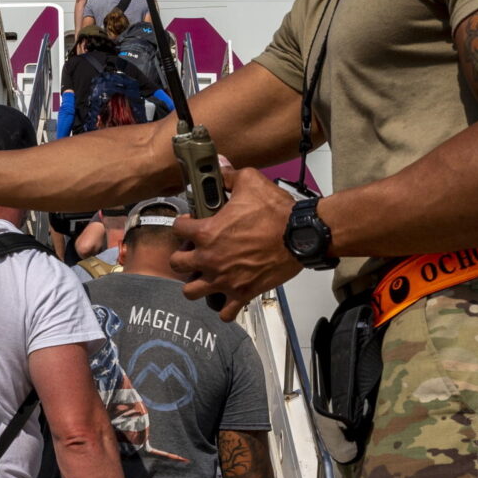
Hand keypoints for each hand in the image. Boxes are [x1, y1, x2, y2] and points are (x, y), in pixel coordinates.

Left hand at [170, 168, 302, 320]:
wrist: (301, 235)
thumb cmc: (276, 211)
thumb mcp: (250, 181)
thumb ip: (229, 175)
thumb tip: (219, 165)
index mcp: (207, 232)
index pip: (177, 228)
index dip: (182, 224)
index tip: (191, 224)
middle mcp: (210, 258)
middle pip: (176, 264)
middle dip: (182, 257)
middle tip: (194, 252)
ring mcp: (224, 279)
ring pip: (191, 291)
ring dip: (195, 284)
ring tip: (205, 276)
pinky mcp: (242, 293)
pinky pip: (224, 312)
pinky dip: (223, 307)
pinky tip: (226, 297)